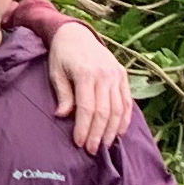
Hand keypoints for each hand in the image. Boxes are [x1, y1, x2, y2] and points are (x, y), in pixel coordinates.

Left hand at [46, 20, 135, 153]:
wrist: (76, 33)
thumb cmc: (62, 55)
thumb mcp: (56, 72)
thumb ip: (63, 94)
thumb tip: (63, 115)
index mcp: (87, 73)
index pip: (88, 108)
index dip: (85, 128)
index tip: (79, 143)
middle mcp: (106, 74)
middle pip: (105, 111)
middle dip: (99, 134)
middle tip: (92, 150)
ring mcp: (117, 75)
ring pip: (119, 108)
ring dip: (113, 130)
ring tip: (105, 145)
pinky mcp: (123, 75)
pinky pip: (127, 101)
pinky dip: (125, 118)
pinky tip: (119, 132)